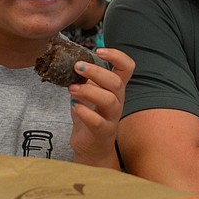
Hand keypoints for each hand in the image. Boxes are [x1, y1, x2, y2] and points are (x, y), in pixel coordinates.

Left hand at [68, 48, 133, 168]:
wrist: (92, 147)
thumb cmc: (90, 116)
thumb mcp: (89, 93)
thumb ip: (85, 78)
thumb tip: (73, 59)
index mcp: (115, 88)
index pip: (127, 67)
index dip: (117, 56)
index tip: (99, 50)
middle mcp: (118, 101)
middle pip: (116, 82)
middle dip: (96, 71)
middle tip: (78, 66)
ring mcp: (112, 118)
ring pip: (109, 101)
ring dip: (89, 91)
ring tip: (72, 88)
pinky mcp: (102, 132)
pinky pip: (97, 121)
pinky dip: (84, 112)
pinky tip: (74, 106)